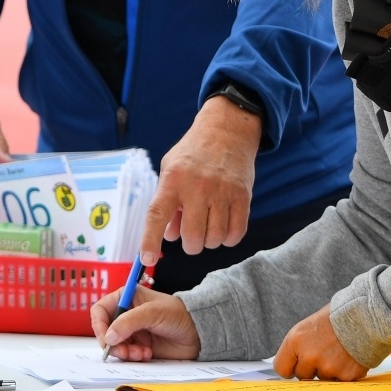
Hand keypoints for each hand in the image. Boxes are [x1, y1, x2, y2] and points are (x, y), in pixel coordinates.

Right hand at [91, 286, 201, 361]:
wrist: (197, 332)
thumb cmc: (177, 314)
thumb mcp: (152, 313)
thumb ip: (128, 322)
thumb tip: (108, 337)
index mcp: (126, 298)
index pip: (101, 310)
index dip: (99, 325)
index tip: (105, 338)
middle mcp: (126, 315)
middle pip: (105, 331)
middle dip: (113, 343)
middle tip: (124, 351)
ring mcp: (132, 332)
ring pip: (115, 346)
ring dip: (124, 352)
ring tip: (140, 353)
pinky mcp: (138, 346)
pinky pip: (126, 355)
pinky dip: (133, 357)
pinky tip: (147, 354)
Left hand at [140, 94, 260, 264]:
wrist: (227, 130)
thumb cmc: (193, 153)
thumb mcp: (170, 169)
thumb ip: (167, 203)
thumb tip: (169, 236)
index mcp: (173, 180)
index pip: (157, 215)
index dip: (150, 240)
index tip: (148, 259)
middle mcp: (197, 186)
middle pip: (192, 237)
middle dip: (190, 244)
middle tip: (191, 234)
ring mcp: (222, 192)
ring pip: (214, 239)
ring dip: (209, 241)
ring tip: (208, 225)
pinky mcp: (243, 196)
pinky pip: (235, 234)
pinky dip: (228, 238)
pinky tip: (223, 226)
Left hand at [272, 305, 368, 380]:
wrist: (364, 315)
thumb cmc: (336, 318)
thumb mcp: (307, 327)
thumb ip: (298, 347)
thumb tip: (293, 364)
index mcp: (295, 340)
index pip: (281, 368)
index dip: (290, 367)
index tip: (295, 365)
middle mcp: (309, 356)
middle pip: (302, 375)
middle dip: (311, 368)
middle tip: (323, 353)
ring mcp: (328, 367)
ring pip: (322, 379)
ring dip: (328, 370)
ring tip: (338, 352)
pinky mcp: (345, 375)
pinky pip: (339, 381)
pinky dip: (344, 372)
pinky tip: (348, 357)